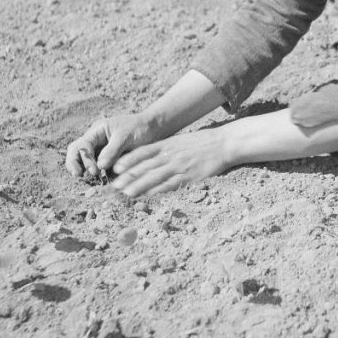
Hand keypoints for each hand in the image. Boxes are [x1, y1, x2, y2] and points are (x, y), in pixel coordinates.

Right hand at [65, 112, 155, 179]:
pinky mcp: (109, 159)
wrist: (154, 129)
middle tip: (78, 176)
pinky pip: (99, 168)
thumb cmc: (140, 128)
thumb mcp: (126, 136)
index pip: (82, 145)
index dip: (84, 159)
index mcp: (97, 131)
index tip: (94, 171)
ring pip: (85, 161)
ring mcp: (101, 150)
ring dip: (85, 171)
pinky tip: (103, 181)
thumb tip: (99, 166)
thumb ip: (112, 150)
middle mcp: (96, 141)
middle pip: (76, 152)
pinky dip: (99, 175)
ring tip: (92, 180)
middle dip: (75, 164)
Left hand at [110, 128, 229, 198]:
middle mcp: (171, 155)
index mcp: (168, 144)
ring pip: (155, 177)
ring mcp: (180, 166)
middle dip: (128, 177)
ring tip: (126, 194)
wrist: (224, 143)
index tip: (115, 168)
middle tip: (114, 186)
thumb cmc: (202, 142)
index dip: (128, 160)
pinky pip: (170, 185)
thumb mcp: (181, 141)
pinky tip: (148, 197)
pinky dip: (158, 191)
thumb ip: (165, 148)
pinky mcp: (190, 177)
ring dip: (139, 186)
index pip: (143, 152)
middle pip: (145, 166)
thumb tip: (149, 158)